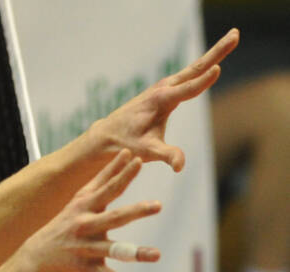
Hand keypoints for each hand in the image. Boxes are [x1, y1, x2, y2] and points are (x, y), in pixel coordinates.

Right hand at [19, 150, 161, 271]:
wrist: (34, 257)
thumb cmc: (65, 223)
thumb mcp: (81, 200)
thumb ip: (105, 177)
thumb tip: (126, 152)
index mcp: (86, 208)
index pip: (108, 189)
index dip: (123, 175)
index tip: (137, 160)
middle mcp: (85, 226)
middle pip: (114, 217)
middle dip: (135, 212)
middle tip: (157, 206)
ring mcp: (85, 248)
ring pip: (114, 250)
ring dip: (135, 253)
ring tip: (156, 255)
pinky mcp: (84, 268)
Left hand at [96, 28, 238, 171]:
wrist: (106, 135)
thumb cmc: (126, 144)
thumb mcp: (146, 151)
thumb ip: (165, 155)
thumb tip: (180, 166)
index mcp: (160, 101)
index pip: (187, 89)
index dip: (202, 81)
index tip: (217, 69)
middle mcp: (163, 89)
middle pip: (195, 68)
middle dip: (216, 52)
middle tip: (236, 34)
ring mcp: (164, 86)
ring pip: (194, 67)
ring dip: (214, 52)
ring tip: (233, 36)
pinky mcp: (165, 88)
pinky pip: (189, 73)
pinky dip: (204, 62)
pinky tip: (215, 57)